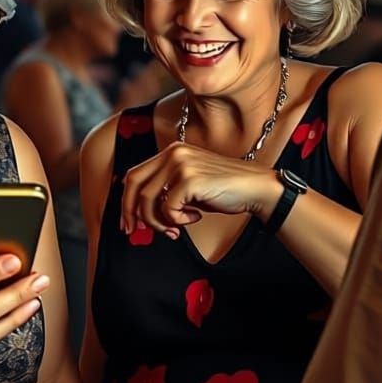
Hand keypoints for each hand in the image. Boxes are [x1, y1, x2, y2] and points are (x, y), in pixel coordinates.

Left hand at [121, 142, 280, 238]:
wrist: (254, 188)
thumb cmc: (223, 190)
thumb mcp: (188, 186)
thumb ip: (165, 192)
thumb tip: (139, 213)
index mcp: (171, 151)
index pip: (135, 174)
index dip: (126, 200)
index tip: (128, 221)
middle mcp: (173, 153)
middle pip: (134, 183)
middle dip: (130, 211)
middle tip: (135, 231)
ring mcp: (180, 163)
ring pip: (148, 199)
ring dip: (159, 222)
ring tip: (176, 229)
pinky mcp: (189, 178)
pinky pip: (168, 208)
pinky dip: (178, 221)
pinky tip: (194, 218)